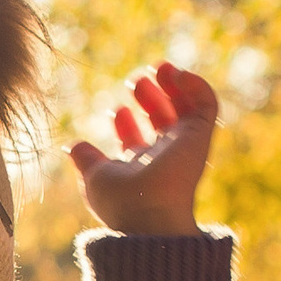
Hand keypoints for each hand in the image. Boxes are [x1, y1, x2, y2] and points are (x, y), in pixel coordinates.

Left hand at [68, 63, 218, 236]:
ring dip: (174, 85)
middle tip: (136, 80)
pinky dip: (196, 85)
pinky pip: (207, 105)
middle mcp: (164, 157)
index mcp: (140, 169)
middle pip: (162, 121)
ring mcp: (184, 146)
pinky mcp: (200, 136)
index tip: (116, 110)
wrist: (150, 213)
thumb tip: (73, 146)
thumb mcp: (95, 178)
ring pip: (186, 109)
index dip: (126, 123)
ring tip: (159, 67)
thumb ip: (86, 159)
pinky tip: (178, 74)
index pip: (137, 141)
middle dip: (150, 97)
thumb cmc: (121, 201)